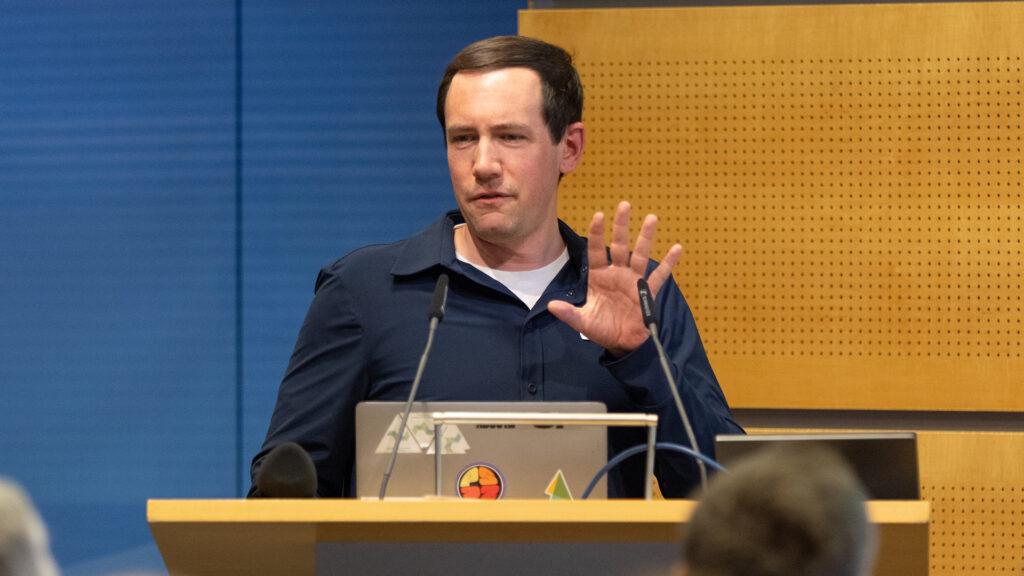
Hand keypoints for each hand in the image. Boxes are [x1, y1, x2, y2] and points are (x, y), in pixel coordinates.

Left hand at [548, 201, 681, 355]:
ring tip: (652, 218)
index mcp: (599, 276)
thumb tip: (551, 306)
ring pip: (640, 254)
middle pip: (619, 245)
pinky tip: (677, 248)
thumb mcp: (583, 322)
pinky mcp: (647, 291)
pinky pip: (659, 276)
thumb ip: (569, 314)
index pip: (596, 250)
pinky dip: (669, 263)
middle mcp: (617, 273)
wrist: (623, 344)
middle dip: (621, 226)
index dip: (596, 233)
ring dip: (646, 237)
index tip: (598, 216)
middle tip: (624, 205)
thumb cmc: (602, 329)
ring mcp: (633, 280)